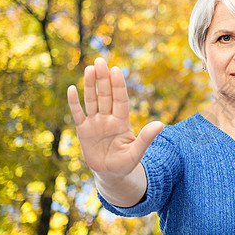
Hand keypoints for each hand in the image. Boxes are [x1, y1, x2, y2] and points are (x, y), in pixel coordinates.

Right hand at [67, 58, 163, 178]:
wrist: (111, 174)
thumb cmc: (126, 163)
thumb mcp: (137, 152)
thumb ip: (146, 138)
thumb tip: (161, 124)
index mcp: (121, 121)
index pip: (120, 99)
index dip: (118, 85)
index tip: (116, 70)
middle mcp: (108, 118)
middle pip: (105, 95)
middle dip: (103, 79)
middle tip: (100, 61)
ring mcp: (95, 123)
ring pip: (92, 101)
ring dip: (90, 86)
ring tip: (89, 69)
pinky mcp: (83, 131)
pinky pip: (78, 114)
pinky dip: (75, 103)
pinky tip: (72, 89)